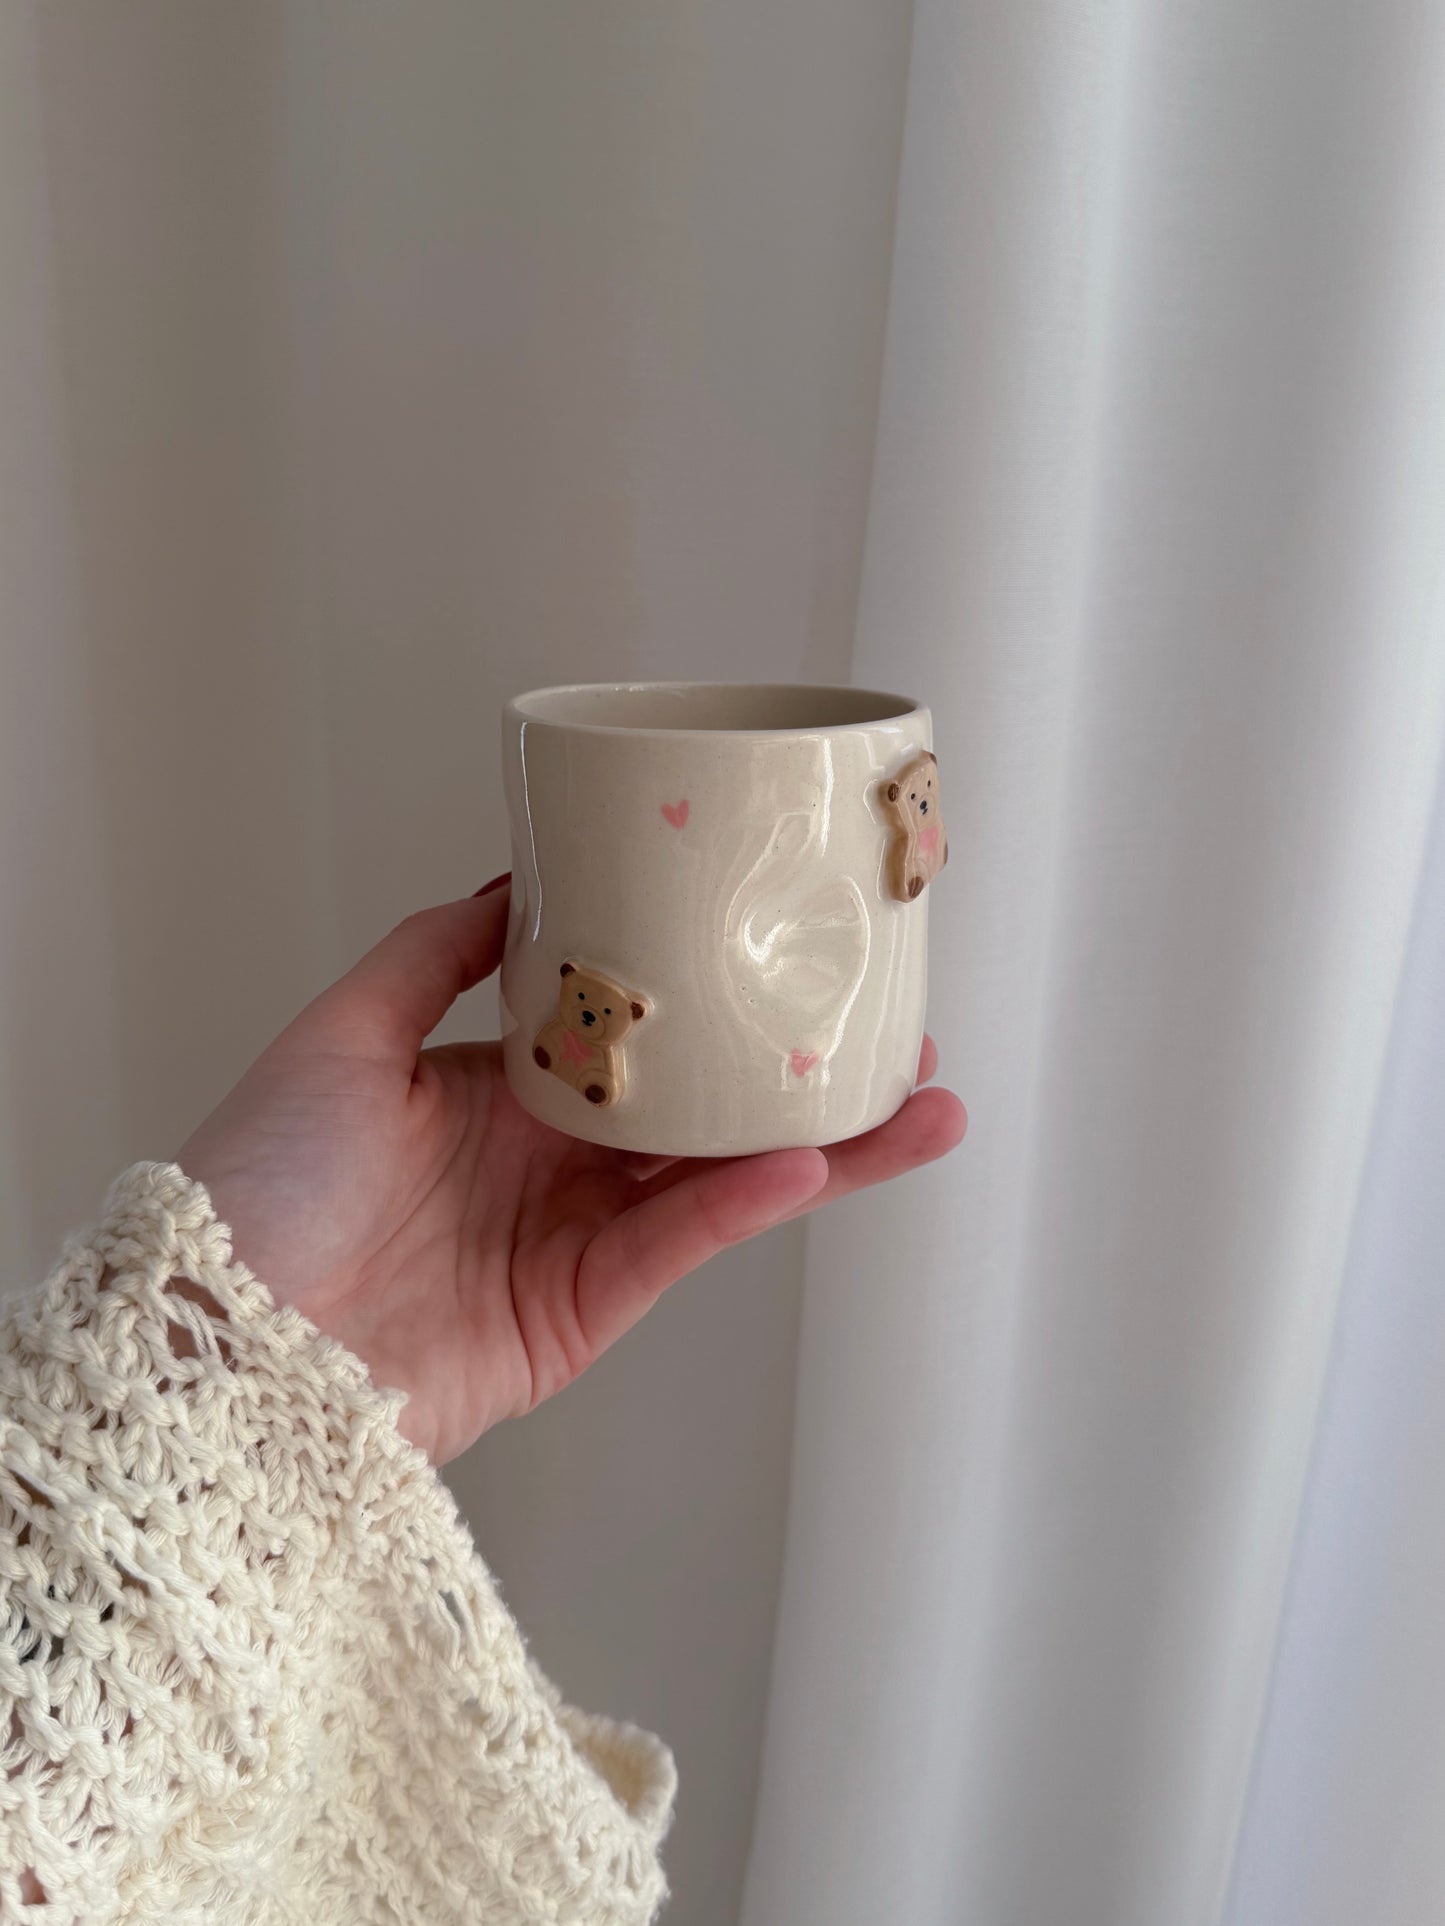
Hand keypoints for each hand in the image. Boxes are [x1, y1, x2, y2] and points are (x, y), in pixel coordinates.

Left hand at [179, 879, 966, 1462]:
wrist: (216, 1340)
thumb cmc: (258, 1180)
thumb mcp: (342, 1032)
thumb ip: (436, 951)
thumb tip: (516, 878)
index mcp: (499, 1086)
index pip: (638, 1033)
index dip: (714, 998)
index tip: (791, 955)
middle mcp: (548, 1159)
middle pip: (704, 1109)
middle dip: (805, 1076)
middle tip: (899, 1034)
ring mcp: (571, 1240)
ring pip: (720, 1178)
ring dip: (825, 1145)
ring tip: (918, 1103)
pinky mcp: (579, 1315)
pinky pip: (676, 1244)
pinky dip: (742, 1202)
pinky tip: (811, 1159)